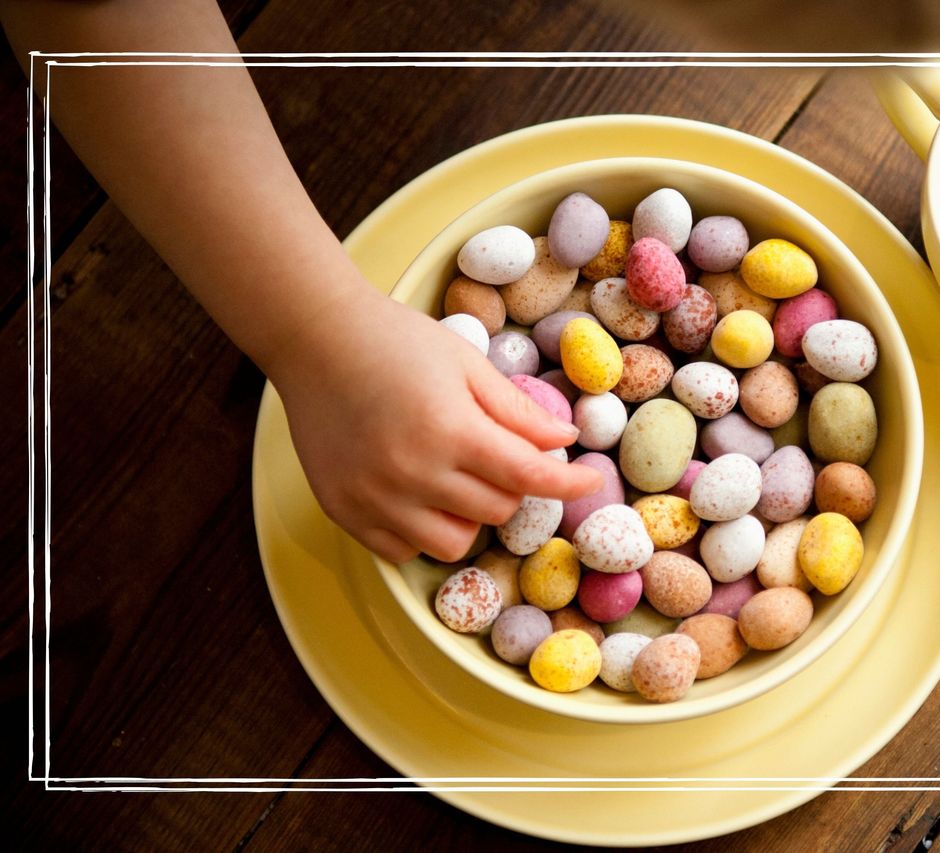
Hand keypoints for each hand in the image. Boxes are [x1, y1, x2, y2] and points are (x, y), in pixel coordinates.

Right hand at [270, 285, 602, 563]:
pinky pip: (402, 551)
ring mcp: (374, 498)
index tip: (590, 479)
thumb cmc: (395, 341)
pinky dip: (421, 531)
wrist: (314, 339)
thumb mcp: (466, 363)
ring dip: (469, 517)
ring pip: (453, 543)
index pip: (529, 476)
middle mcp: (413, 473)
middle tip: (498, 455)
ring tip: (456, 478)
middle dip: (512, 487)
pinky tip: (418, 495)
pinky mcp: (344, 511)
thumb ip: (516, 410)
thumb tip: (565, 440)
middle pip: (497, 511)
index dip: (569, 482)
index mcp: (450, 430)